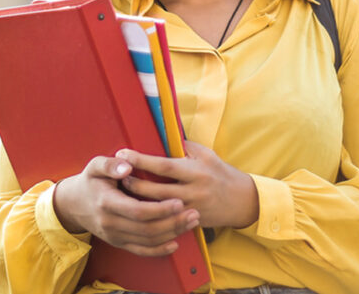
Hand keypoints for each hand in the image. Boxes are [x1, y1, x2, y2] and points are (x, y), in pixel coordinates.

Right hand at [52, 155, 200, 256]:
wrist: (73, 204)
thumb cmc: (90, 181)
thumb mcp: (95, 166)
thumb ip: (110, 164)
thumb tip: (127, 165)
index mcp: (106, 202)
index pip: (137, 211)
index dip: (160, 209)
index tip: (179, 202)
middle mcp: (110, 223)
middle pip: (146, 229)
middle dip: (173, 223)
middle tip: (194, 213)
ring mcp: (114, 236)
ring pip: (147, 241)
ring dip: (172, 233)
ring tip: (191, 222)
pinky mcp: (118, 243)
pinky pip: (141, 251)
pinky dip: (159, 250)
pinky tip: (175, 243)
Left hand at [117, 141, 259, 229]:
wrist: (242, 201)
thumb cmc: (221, 173)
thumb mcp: (206, 154)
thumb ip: (184, 147)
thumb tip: (161, 135)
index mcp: (196, 171)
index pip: (164, 165)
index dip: (142, 160)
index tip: (123, 153)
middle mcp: (193, 191)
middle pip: (156, 190)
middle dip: (134, 183)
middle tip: (116, 175)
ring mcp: (191, 209)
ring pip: (158, 208)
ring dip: (138, 201)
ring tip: (122, 192)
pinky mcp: (190, 222)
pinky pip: (166, 221)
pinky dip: (150, 215)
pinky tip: (137, 211)